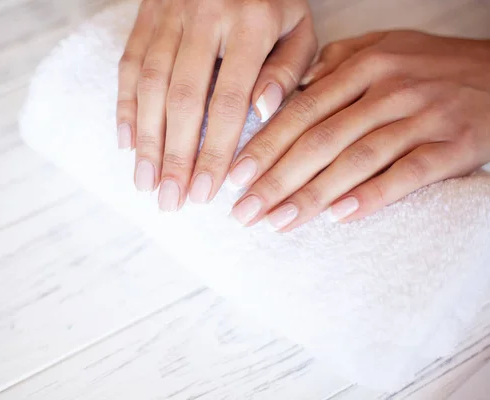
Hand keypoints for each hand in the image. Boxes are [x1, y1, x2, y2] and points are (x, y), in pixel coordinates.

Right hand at [117, 0, 316, 210]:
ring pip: (150, 84)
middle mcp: (204, 16)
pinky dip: (125, 105)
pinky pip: (129, 62)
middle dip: (175, 157)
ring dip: (146, 139)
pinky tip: (127, 142)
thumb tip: (261, 113)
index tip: (206, 192)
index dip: (216, 151)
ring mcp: (170, 13)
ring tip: (145, 183)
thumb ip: (286, 70)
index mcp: (250, 23)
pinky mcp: (147, 13)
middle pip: (183, 99)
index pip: (230, 100)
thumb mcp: (298, 27)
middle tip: (170, 201)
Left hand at [228, 31, 489, 229]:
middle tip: (244, 211)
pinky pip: (408, 174)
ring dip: (313, 194)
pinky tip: (340, 217)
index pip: (301, 111)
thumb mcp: (383, 48)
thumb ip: (334, 65)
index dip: (265, 145)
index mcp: (364, 66)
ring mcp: (423, 117)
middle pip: (321, 139)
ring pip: (357, 159)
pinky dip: (373, 195)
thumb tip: (288, 91)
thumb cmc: (430, 66)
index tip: (234, 177)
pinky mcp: (454, 146)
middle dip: (276, 179)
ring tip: (277, 222)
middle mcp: (389, 90)